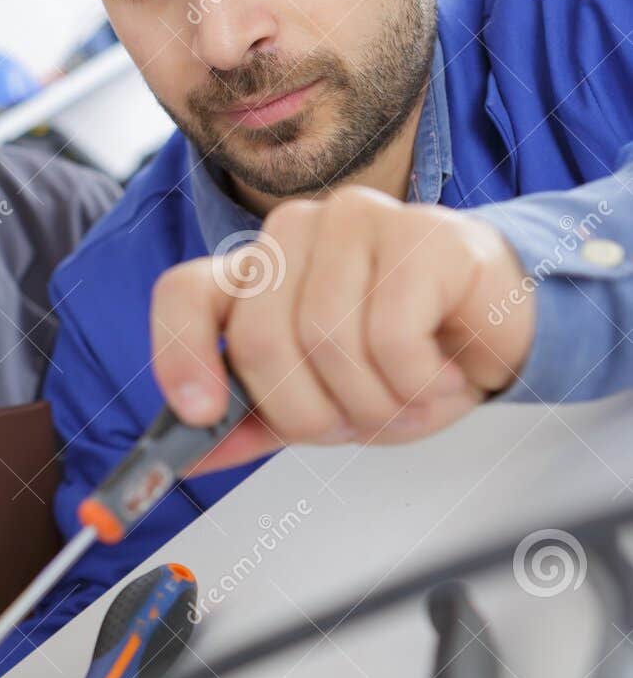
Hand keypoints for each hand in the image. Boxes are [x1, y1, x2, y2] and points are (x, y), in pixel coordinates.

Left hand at [150, 186, 535, 470]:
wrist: (498, 334)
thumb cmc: (407, 356)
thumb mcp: (320, 400)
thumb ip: (254, 421)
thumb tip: (188, 456)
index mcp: (258, 271)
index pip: (185, 294)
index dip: (180, 355)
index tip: (198, 414)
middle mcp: (295, 233)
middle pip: (261, 339)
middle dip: (309, 411)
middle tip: (354, 422)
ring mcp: (356, 221)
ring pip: (328, 339)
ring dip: (374, 401)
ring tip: (407, 396)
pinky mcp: (420, 232)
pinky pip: (391, 334)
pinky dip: (417, 381)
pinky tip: (440, 373)